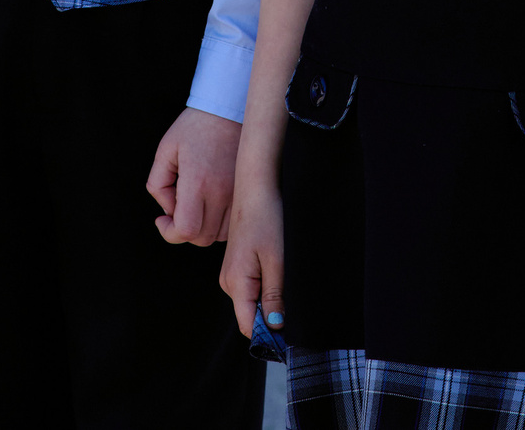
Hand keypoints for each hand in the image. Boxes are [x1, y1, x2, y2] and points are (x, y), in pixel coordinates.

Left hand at [147, 105, 240, 245]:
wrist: (229, 108)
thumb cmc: (194, 128)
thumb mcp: (165, 150)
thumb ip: (158, 185)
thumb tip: (169, 211)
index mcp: (198, 181)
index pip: (186, 230)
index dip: (169, 233)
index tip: (162, 219)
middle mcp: (221, 191)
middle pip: (202, 238)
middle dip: (184, 230)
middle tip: (178, 208)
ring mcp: (238, 193)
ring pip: (219, 234)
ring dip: (203, 228)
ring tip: (196, 205)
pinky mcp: (248, 191)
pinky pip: (234, 224)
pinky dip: (220, 223)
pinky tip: (212, 205)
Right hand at [219, 175, 285, 337]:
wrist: (256, 188)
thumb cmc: (267, 219)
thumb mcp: (277, 260)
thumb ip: (274, 296)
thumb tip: (275, 326)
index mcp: (236, 283)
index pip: (249, 326)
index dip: (270, 335)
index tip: (291, 333)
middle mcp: (229, 282)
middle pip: (251, 316)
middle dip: (273, 316)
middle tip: (295, 300)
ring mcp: (231, 274)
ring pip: (253, 303)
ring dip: (271, 300)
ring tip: (287, 277)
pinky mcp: (238, 266)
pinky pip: (253, 288)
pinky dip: (268, 287)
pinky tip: (279, 269)